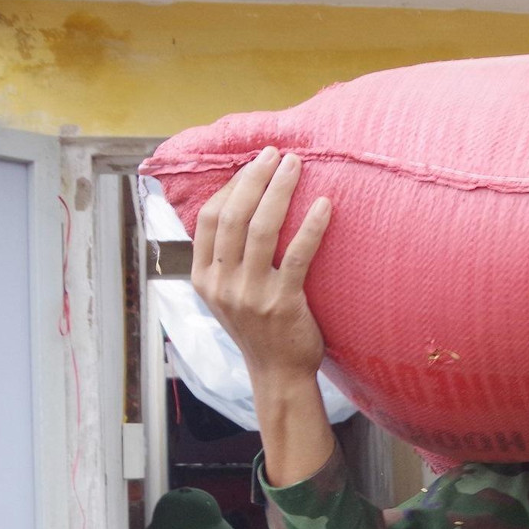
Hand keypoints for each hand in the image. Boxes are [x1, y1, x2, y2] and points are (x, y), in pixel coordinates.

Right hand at [189, 148, 336, 485]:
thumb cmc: (258, 329)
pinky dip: (310, 226)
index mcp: (203, 278)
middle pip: (233, 216)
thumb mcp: (226, 296)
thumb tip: (235, 207)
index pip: (209, 219)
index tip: (252, 165)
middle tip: (276, 154)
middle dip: (255, 177)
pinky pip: (297, 255)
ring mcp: (250, 295)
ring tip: (295, 165)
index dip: (230, 186)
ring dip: (279, 190)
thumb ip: (222, 259)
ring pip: (260, 229)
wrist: (278, 374)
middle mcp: (222, 284)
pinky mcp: (283, 304)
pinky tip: (324, 205)